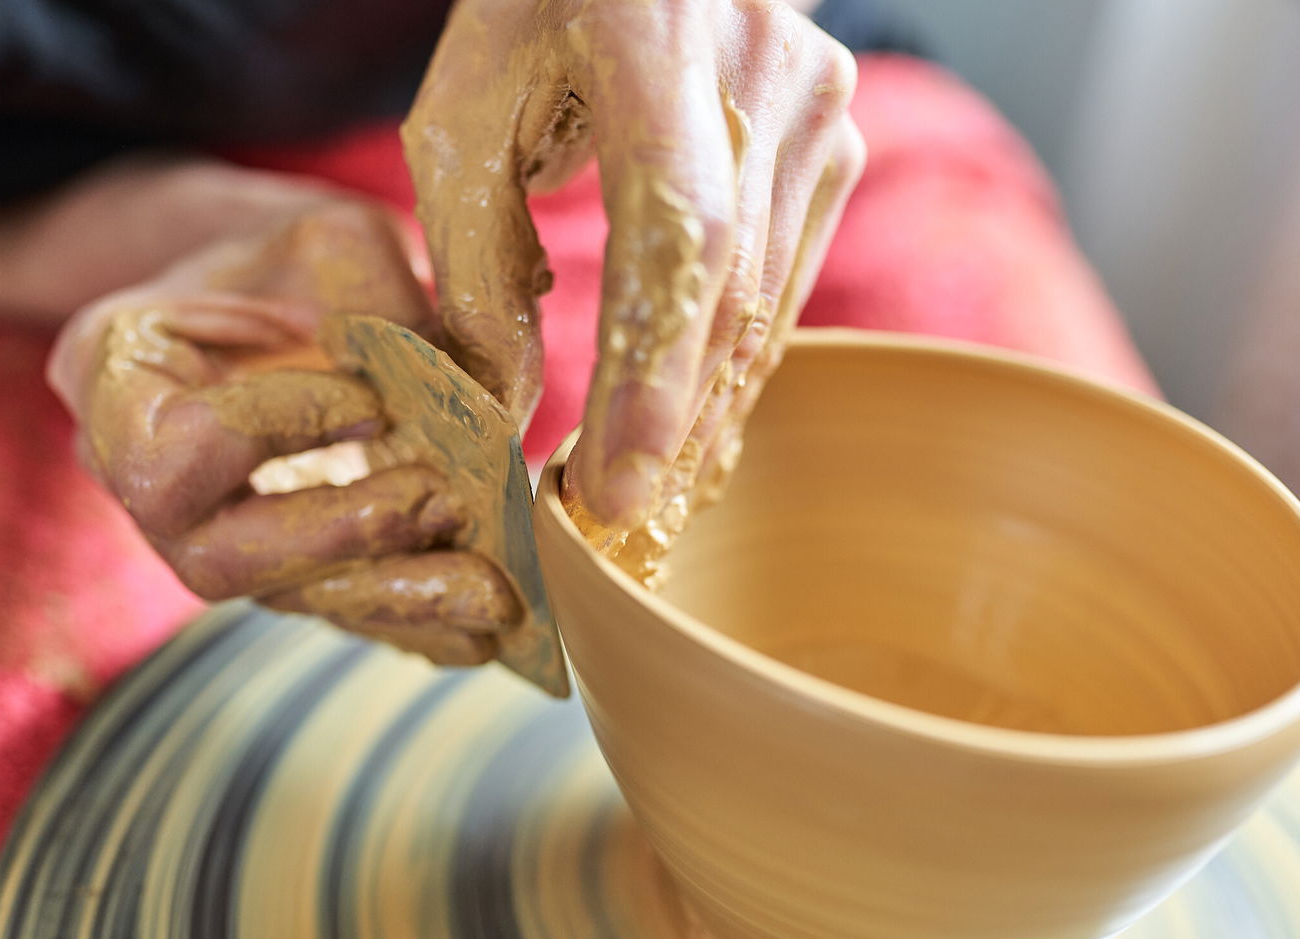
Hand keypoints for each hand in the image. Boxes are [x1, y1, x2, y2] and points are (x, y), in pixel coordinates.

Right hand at [48, 200, 520, 664]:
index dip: (274, 433)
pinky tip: (487, 623)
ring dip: (395, 599)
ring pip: (287, 600)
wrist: (265, 296)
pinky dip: (415, 617)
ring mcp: (205, 537)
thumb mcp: (335, 240)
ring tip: (493, 594)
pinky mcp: (276, 569)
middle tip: (444, 503)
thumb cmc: (286, 258)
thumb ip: (398, 311)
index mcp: (113, 372)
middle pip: (217, 559)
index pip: (173, 447)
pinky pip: (335, 610)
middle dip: (340, 538)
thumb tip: (493, 400)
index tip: (367, 400)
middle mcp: (139, 480)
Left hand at [403, 0, 864, 526]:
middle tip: (617, 527)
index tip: (616, 486)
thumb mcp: (466, 114)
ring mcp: (817, 107)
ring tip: (654, 505)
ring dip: (710, 413)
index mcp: (651, 38)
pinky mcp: (833, 143)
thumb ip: (477, 262)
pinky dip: (736, 366)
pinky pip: (786, 283)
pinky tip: (701, 434)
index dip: (655, 373)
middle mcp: (763, 70)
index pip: (679, 232)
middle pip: (731, 289)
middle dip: (674, 424)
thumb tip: (505, 408)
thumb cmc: (533, 13)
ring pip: (767, 302)